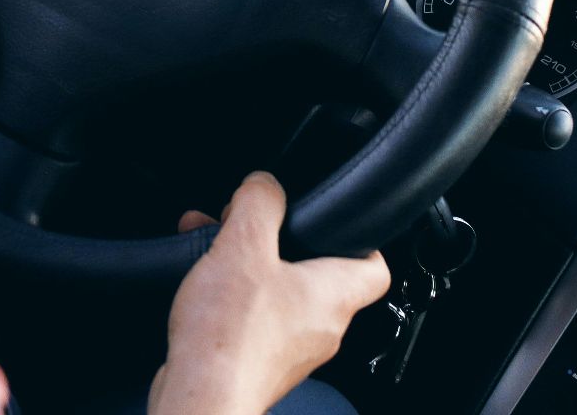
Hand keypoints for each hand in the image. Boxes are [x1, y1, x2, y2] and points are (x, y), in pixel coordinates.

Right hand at [148, 172, 391, 414]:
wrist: (202, 398)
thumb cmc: (230, 336)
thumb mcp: (243, 245)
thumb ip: (259, 203)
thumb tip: (265, 184)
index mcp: (334, 295)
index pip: (375, 267)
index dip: (361, 240)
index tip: (336, 223)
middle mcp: (322, 328)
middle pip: (317, 276)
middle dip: (279, 246)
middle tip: (251, 228)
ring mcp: (292, 352)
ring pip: (279, 296)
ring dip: (249, 269)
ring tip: (213, 250)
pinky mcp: (261, 366)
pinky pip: (254, 321)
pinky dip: (232, 299)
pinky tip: (201, 288)